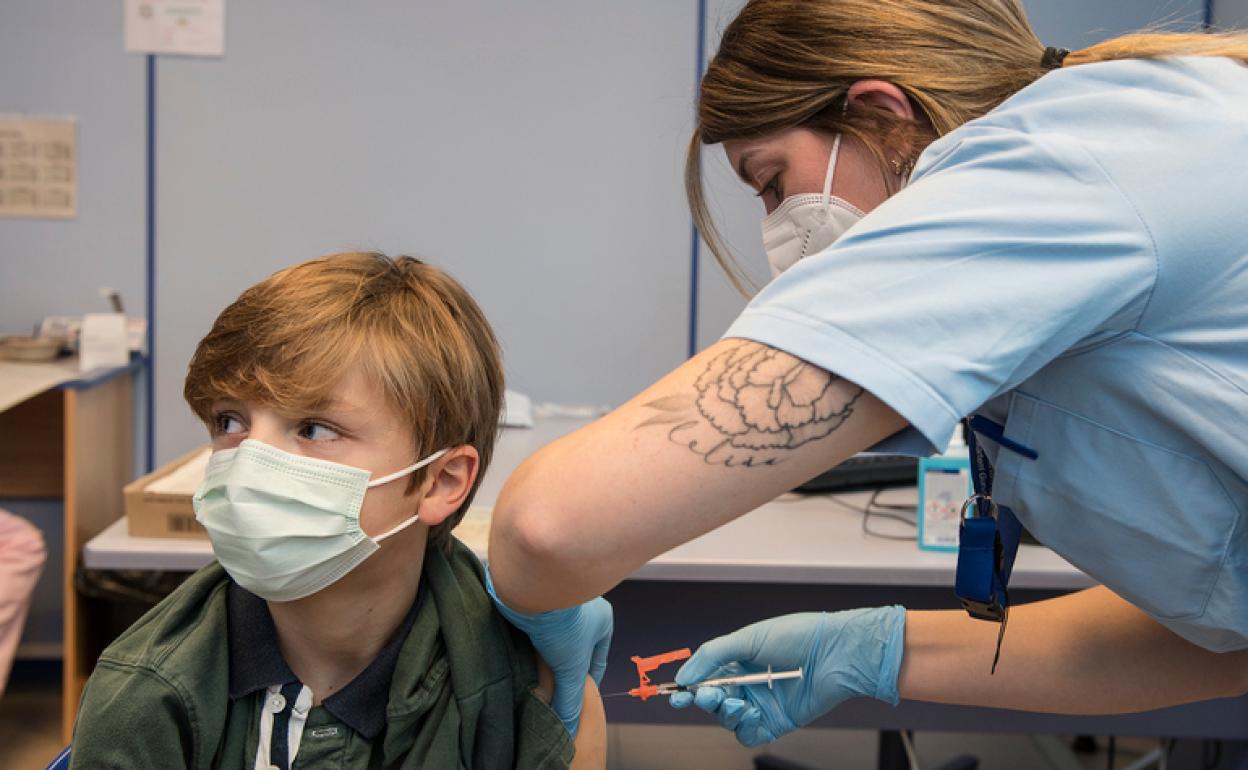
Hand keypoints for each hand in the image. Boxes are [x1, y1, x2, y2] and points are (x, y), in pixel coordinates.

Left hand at [484, 563, 612, 736]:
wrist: (531, 587)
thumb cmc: (562, 622)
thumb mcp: (570, 667)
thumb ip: (570, 699)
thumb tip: (568, 729)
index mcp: (603, 620)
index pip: (596, 660)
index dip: (586, 683)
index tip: (574, 700)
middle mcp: (584, 608)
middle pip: (574, 649)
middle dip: (563, 669)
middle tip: (551, 690)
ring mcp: (559, 602)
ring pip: (554, 639)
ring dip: (545, 655)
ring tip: (534, 676)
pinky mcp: (536, 600)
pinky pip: (537, 628)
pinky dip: (531, 643)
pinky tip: (522, 656)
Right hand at [670, 607, 904, 746]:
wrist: (835, 652)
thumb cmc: (797, 636)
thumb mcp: (748, 637)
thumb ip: (712, 655)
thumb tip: (684, 675)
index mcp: (737, 660)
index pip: (704, 677)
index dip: (688, 686)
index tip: (676, 693)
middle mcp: (747, 683)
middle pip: (712, 700)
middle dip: (705, 699)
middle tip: (706, 695)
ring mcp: (761, 703)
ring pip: (727, 719)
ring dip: (727, 712)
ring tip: (740, 702)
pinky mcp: (776, 721)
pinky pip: (749, 734)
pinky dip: (745, 728)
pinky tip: (752, 714)